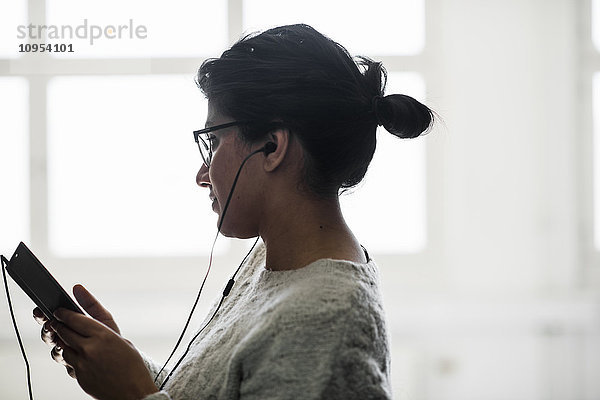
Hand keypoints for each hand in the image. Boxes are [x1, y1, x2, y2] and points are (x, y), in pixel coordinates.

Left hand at [33, 285, 157, 398]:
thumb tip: (79, 291)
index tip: (60, 311)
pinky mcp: (78, 377)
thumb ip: (98, 315)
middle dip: (58, 325)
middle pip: (63, 331)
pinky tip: (80, 357)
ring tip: (71, 340)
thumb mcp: (120, 336)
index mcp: (103, 335)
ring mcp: (81, 364)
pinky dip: (70, 358)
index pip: (74, 319)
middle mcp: (89, 348)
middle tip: (58, 322)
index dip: (63, 313)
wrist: (133, 393)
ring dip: (63, 342)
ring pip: (61, 348)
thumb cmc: (131, 364)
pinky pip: (67, 363)